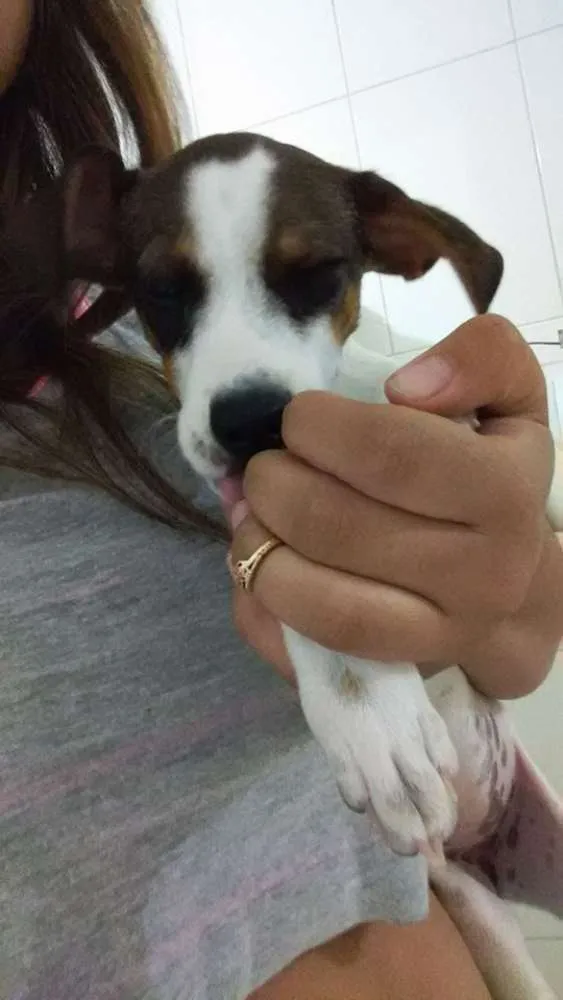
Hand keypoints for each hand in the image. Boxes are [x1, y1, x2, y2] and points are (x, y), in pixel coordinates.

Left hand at [227, 315, 562, 698]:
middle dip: (273, 481)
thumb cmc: (489, 480)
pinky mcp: (387, 680)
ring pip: (315, 599)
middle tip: (265, 465)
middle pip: (336, 525)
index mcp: (505, 497)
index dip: (319, 427)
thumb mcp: (508, 403)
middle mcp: (481, 580)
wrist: (509, 586)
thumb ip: (483, 358)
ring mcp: (435, 642)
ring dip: (256, 544)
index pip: (388, 454)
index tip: (300, 418)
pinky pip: (297, 648)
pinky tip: (259, 562)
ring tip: (252, 512)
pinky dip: (255, 602)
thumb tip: (407, 386)